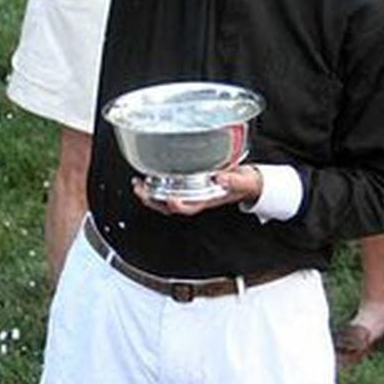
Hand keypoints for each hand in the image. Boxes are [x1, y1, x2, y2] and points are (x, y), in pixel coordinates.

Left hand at [132, 165, 262, 216]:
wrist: (245, 183)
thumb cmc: (243, 183)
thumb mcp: (242, 180)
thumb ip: (233, 180)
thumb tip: (220, 177)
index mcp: (208, 199)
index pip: (191, 206)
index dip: (179, 205)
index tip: (170, 199)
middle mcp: (196, 198)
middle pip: (171, 206)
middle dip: (154, 201)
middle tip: (140, 190)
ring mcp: (191, 193)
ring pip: (166, 200)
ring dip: (150, 195)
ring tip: (137, 185)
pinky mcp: (188, 185)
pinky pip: (168, 190)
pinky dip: (155, 186)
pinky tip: (147, 178)